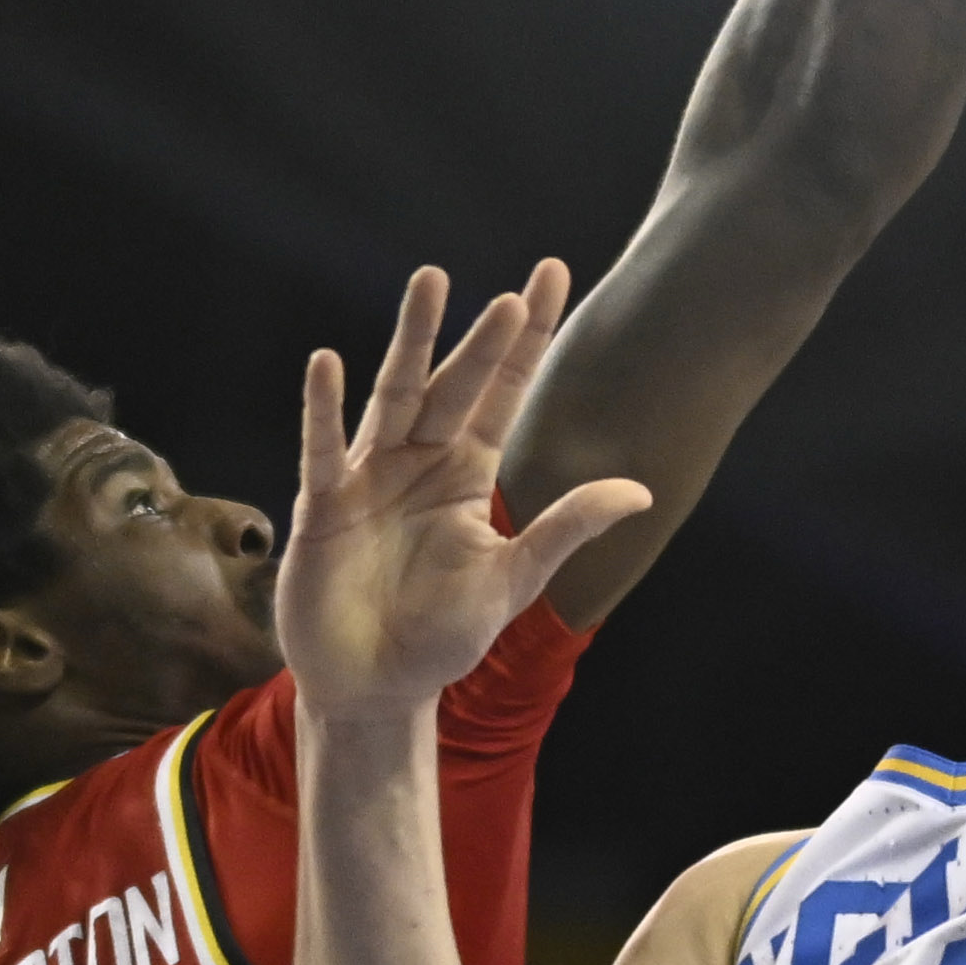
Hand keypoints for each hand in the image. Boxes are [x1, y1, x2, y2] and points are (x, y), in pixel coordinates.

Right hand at [280, 263, 652, 720]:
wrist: (374, 688)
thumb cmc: (441, 636)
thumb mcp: (513, 581)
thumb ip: (565, 529)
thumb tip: (640, 491)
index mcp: (467, 473)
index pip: (504, 392)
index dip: (527, 340)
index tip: (552, 276)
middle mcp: (420, 462)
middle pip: (457, 387)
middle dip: (484, 341)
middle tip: (514, 296)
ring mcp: (369, 479)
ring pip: (396, 397)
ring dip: (413, 343)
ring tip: (432, 284)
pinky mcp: (325, 508)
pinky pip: (325, 451)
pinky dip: (325, 410)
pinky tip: (329, 364)